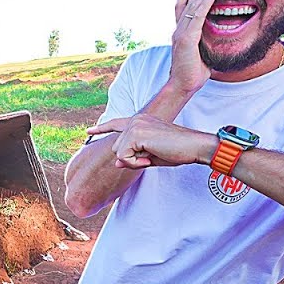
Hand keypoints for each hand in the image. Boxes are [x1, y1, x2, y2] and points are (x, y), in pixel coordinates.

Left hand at [87, 114, 215, 169]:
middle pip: (116, 147)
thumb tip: (117, 163)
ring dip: (133, 161)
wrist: (194, 146)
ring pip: (118, 152)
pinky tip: (149, 159)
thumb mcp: (152, 156)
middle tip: (149, 159)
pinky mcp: (136, 134)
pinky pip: (123, 156)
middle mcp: (136, 120)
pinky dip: (135, 163)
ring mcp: (135, 125)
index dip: (101, 128)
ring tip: (151, 157)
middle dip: (129, 159)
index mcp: (140, 121)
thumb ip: (133, 158)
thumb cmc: (178, 151)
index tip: (89, 131)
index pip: (116, 123)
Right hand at [170, 0, 222, 93]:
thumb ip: (204, 40)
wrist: (182, 85)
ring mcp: (181, 32)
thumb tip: (216, 35)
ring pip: (193, 5)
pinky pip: (197, 16)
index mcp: (182, 31)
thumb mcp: (201, 51)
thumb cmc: (193, 71)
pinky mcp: (186, 38)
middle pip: (189, 1)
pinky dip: (204, 3)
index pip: (184, 6)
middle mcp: (179, 28)